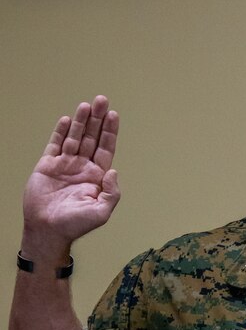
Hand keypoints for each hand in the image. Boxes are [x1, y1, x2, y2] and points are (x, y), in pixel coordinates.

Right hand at [22, 95, 119, 249]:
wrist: (47, 229)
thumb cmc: (75, 225)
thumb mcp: (101, 212)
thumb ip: (112, 193)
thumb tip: (113, 171)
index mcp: (96, 178)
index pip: (105, 149)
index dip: (110, 132)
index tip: (113, 115)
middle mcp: (82, 168)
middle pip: (91, 138)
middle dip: (97, 120)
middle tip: (102, 100)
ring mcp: (65, 165)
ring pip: (74, 138)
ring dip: (81, 121)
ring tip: (87, 105)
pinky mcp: (48, 165)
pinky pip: (55, 144)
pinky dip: (61, 132)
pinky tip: (67, 120)